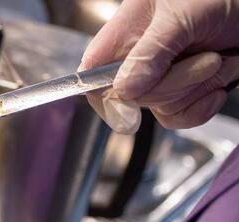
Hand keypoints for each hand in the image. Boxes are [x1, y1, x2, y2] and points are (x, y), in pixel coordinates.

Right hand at [80, 0, 238, 132]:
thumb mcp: (181, 15)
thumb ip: (150, 52)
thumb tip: (123, 90)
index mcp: (126, 32)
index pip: (92, 75)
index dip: (105, 98)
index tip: (129, 116)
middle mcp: (140, 55)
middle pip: (133, 97)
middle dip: (174, 84)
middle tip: (208, 58)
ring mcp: (163, 74)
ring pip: (161, 107)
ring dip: (198, 87)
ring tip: (219, 57)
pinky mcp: (186, 88)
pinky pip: (179, 116)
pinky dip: (201, 108)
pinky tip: (218, 85)